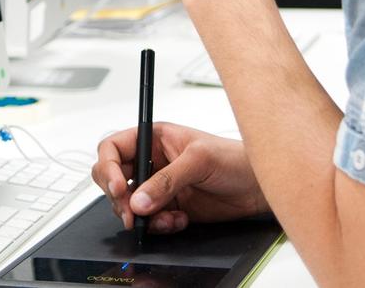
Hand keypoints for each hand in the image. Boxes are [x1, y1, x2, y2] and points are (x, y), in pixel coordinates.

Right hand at [92, 123, 267, 233]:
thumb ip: (166, 180)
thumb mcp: (199, 160)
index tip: (119, 188)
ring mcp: (159, 186)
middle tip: (131, 213)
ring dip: (142, 216)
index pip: (114, 148)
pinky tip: (179, 220)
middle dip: (119, 198)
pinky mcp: (168, 207)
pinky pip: (149, 221)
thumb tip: (139, 200)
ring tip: (165, 217)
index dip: (109, 167)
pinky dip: (159, 225)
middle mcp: (152, 161)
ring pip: (129, 204)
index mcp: (154, 138)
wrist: (256, 187)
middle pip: (114, 178)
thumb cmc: (233, 158)